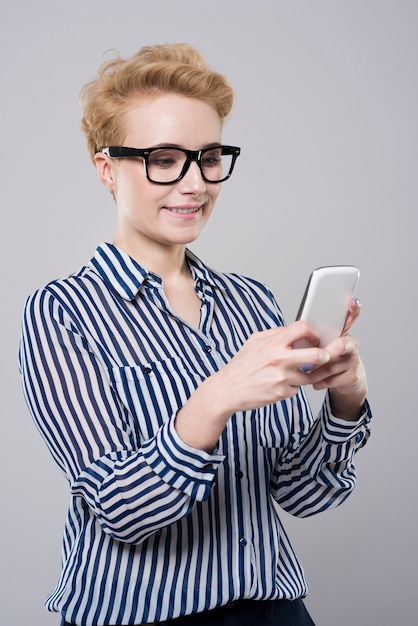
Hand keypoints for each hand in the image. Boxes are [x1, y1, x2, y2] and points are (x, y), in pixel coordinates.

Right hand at [175, 321, 329, 449]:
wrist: (227, 390)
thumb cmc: (240, 366)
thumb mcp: (254, 341)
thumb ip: (274, 334)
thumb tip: (292, 331)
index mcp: (273, 343)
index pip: (302, 328)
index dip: (313, 332)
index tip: (314, 339)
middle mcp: (280, 359)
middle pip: (317, 355)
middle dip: (324, 356)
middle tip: (323, 357)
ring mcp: (282, 377)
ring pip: (309, 375)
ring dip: (305, 375)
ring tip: (292, 373)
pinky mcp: (282, 393)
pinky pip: (297, 388)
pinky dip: (292, 386)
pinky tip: (279, 384)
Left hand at [306, 298, 367, 420]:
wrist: (344, 380)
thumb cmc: (326, 358)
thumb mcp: (319, 345)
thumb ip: (311, 337)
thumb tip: (293, 331)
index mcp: (341, 332)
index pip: (350, 317)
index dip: (353, 309)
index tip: (352, 301)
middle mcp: (351, 344)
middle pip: (341, 345)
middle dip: (325, 353)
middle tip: (311, 359)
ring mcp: (354, 360)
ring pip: (331, 365)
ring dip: (315, 371)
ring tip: (306, 372)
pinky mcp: (353, 376)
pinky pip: (332, 379)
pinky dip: (319, 381)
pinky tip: (314, 381)